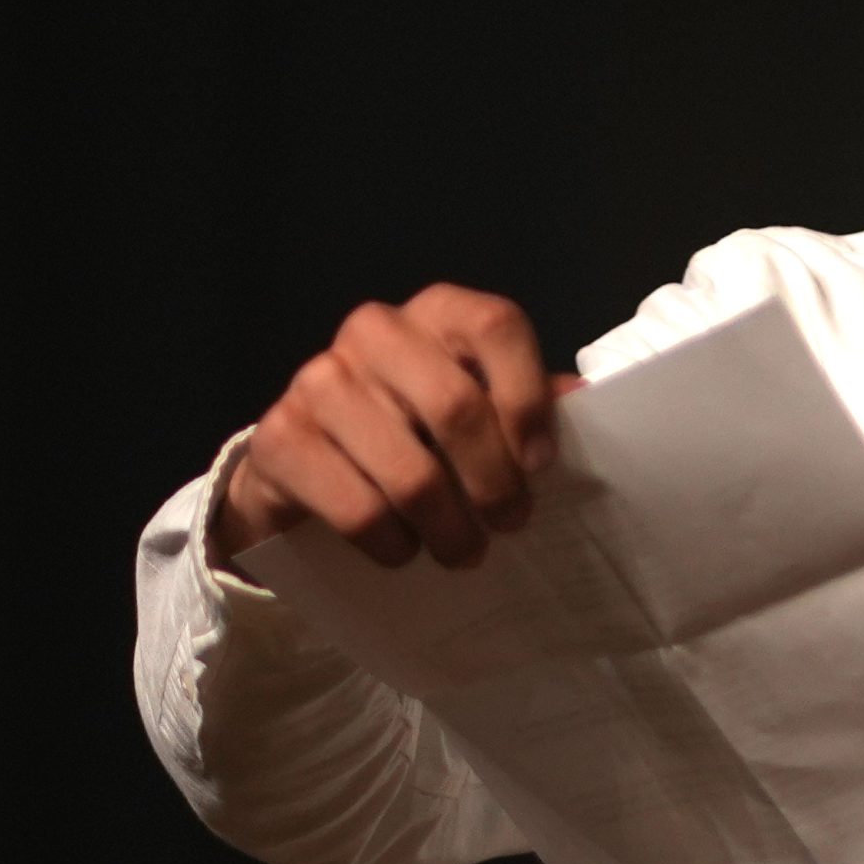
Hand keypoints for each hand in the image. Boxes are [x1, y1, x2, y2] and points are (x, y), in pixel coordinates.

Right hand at [214, 284, 574, 571]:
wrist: (305, 465)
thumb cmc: (415, 433)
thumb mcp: (475, 410)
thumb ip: (525, 403)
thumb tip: (584, 404)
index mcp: (437, 312)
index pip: (495, 326)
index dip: (527, 399)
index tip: (542, 465)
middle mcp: (374, 330)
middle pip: (455, 407)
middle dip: (495, 484)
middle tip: (510, 525)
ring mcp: (318, 379)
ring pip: (410, 474)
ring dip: (449, 530)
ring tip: (463, 551)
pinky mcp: (279, 438)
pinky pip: (360, 510)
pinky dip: (394, 545)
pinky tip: (404, 550)